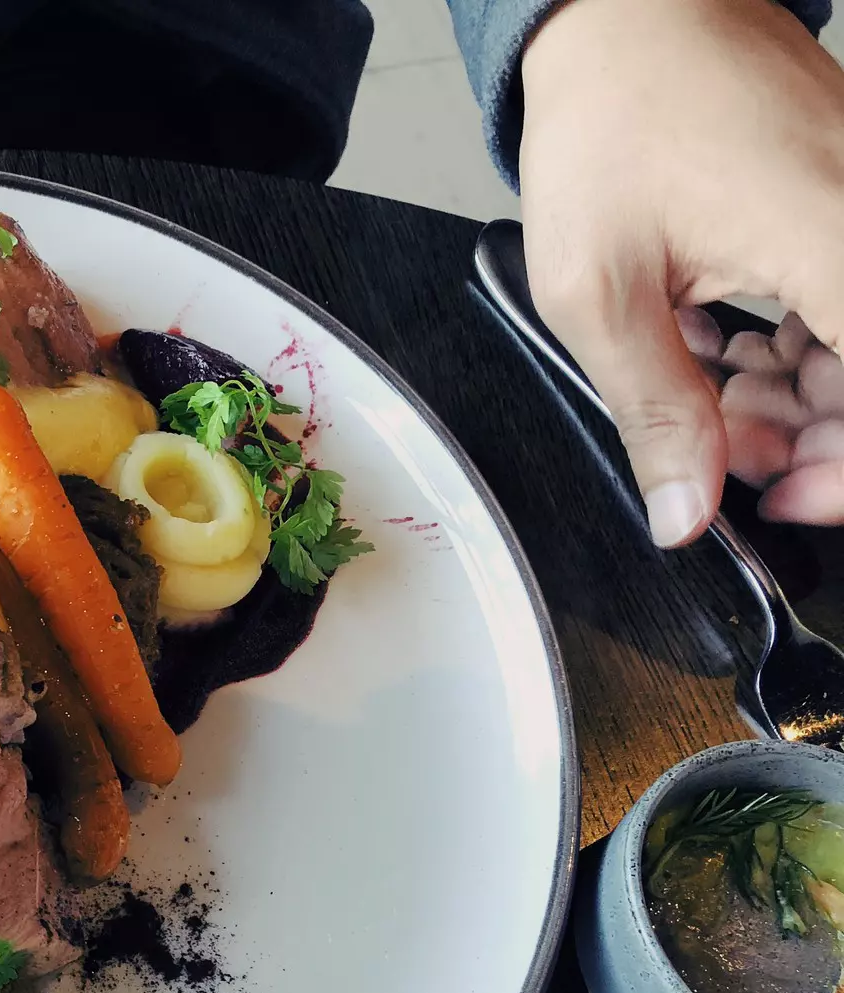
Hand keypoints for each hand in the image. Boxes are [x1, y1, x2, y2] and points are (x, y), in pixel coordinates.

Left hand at [519, 0, 843, 543]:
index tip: (781, 501)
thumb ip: (655, 410)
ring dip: (797, 400)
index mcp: (838, 244)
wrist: (625, 15)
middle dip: (810, 440)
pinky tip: (727, 356)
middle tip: (722, 455)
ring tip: (709, 402)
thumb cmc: (613, 119)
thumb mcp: (602, 290)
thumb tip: (685, 513)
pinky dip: (799, 347)